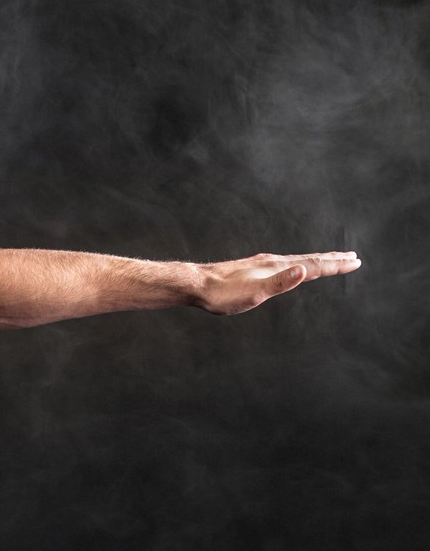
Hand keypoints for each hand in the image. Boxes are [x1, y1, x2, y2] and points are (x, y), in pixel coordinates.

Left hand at [193, 251, 359, 315]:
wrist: (195, 284)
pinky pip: (283, 264)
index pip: (313, 266)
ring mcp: (262, 264)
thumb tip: (304, 269)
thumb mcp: (253, 292)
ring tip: (328, 259)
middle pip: (309, 260)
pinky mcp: (252, 268)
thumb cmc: (223, 294)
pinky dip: (297, 263)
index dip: (335, 265)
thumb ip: (280, 282)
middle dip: (332, 259)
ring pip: (296, 260)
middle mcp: (273, 262)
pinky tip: (291, 266)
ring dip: (316, 260)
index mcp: (278, 268)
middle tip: (352, 257)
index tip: (355, 262)